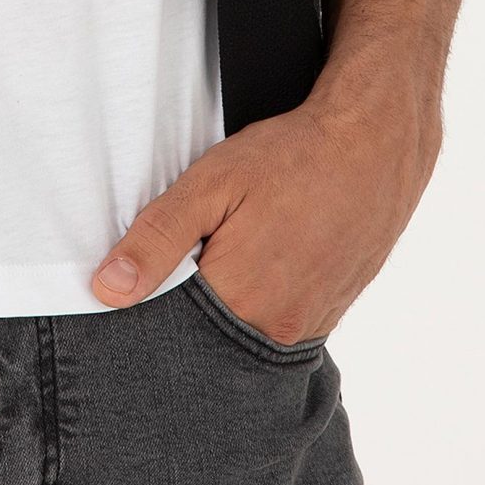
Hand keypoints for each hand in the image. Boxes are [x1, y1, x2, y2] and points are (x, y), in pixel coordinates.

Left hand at [88, 74, 442, 345]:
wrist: (376, 146)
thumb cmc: (293, 157)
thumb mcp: (213, 183)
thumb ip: (158, 238)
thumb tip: (108, 289)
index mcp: (242, 301)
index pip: (172, 334)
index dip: (150, 308)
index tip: (138, 283)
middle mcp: (278, 328)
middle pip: (209, 339)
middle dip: (187, 310)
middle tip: (185, 259)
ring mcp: (309, 325)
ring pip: (245, 333)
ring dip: (226, 306)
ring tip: (225, 255)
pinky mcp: (329, 313)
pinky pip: (278, 324)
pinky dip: (259, 304)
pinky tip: (258, 263)